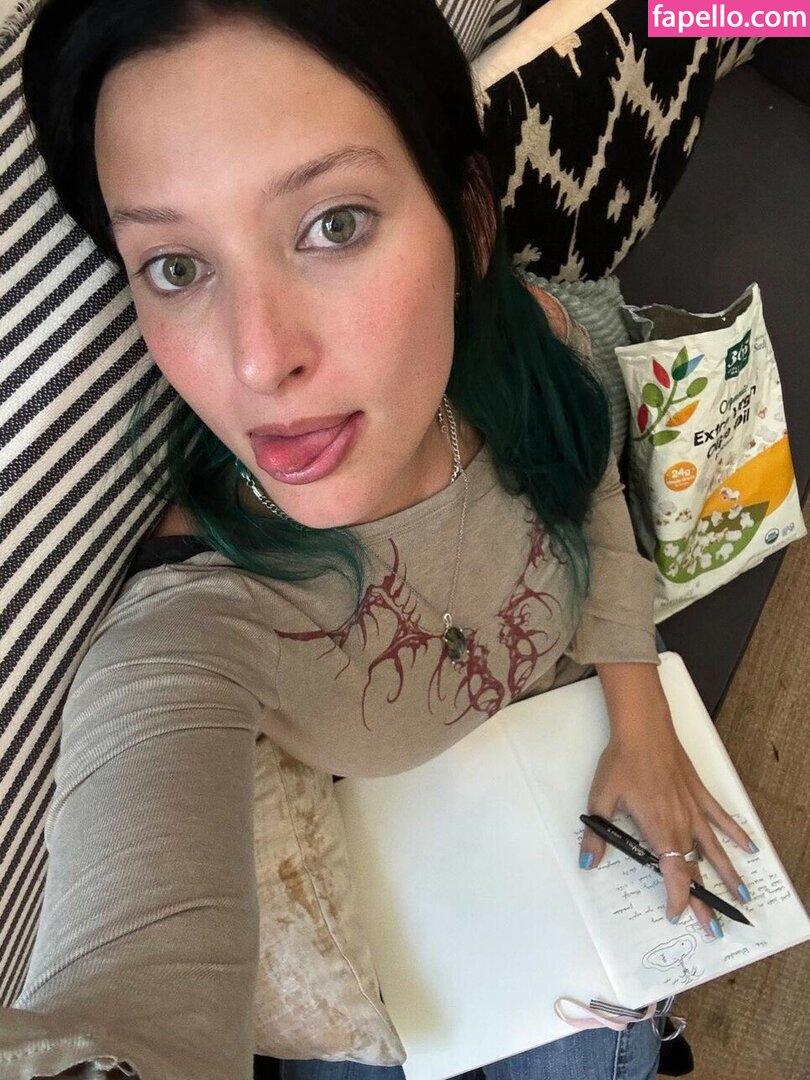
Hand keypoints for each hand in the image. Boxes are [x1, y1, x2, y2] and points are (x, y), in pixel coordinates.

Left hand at [579, 663, 755, 936]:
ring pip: (715, 848)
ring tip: (742, 896)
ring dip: (729, 874)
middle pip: (697, 868)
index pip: (674, 872)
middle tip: (714, 926)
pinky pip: (722, 818)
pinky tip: (749, 847)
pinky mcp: (700, 793)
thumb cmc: (621, 761)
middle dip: (705, 899)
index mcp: (659, 828)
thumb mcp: (600, 799)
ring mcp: (694, 808)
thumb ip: (596, 834)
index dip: (677, 898)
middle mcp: (682, 823)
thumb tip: (588, 861)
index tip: (675, 914)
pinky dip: (736, 833)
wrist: (643, 728)